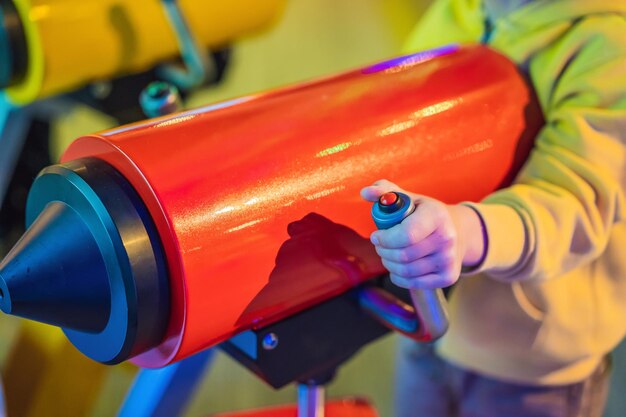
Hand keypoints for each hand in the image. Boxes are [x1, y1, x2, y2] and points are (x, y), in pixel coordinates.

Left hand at [361, 179, 484, 289]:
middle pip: (403, 255)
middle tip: (380, 245)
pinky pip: (413, 283)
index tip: (375, 236)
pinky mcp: (448, 277)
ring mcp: (449, 259)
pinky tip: (398, 266)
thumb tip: (365, 192)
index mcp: (436, 215)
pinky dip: (398, 277)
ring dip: (389, 263)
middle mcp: (447, 238)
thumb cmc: (424, 213)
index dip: (385, 238)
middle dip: (383, 251)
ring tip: (388, 254)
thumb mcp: (407, 198)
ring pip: (405, 271)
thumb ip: (384, 191)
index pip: (406, 235)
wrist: (457, 231)